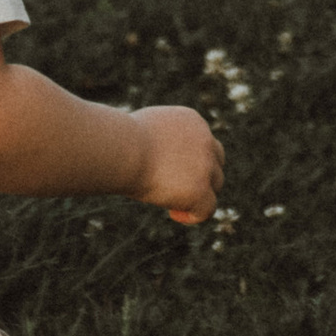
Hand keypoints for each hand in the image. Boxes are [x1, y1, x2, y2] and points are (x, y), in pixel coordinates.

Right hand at [130, 104, 222, 224]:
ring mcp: (205, 165)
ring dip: (198, 195)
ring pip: (215, 185)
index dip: (191, 159)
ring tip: (172, 203)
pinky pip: (207, 209)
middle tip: (176, 189)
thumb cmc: (119, 139)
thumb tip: (154, 157)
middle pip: (216, 162)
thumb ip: (157, 142)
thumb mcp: (142, 131)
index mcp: (191, 121)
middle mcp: (205, 140)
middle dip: (201, 176)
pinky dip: (193, 215)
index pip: (203, 142)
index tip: (169, 170)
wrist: (123, 149)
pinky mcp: (200, 190)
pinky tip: (174, 213)